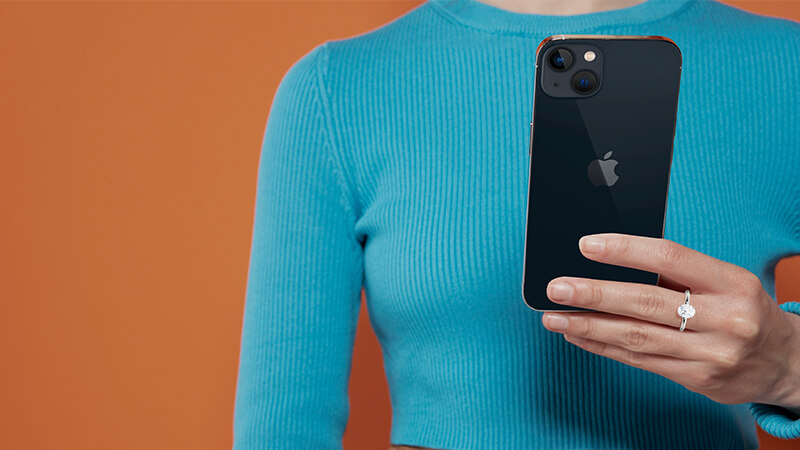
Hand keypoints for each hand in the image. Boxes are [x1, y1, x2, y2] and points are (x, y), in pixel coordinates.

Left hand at [541, 233, 799, 408]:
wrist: (784, 361)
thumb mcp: (725, 280)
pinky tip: (579, 337)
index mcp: (731, 282)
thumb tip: (609, 258)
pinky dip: (604, 347)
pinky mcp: (697, 379)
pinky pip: (640, 361)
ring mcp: (711, 354)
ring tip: (555, 316)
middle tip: (557, 288)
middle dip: (594, 295)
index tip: (587, 245)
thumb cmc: (742, 309)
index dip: (625, 250)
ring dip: (589, 327)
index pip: (670, 258)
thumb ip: (676, 272)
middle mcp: (724, 319)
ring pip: (637, 337)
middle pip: (646, 303)